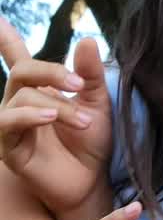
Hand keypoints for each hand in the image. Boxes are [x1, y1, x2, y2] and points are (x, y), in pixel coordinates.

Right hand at [0, 18, 113, 211]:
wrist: (92, 180)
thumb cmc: (92, 142)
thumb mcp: (97, 103)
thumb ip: (89, 73)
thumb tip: (85, 39)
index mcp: (40, 89)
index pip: (17, 58)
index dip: (5, 39)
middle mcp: (20, 102)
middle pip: (22, 70)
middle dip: (53, 72)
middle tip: (81, 84)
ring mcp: (11, 124)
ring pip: (22, 96)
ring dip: (57, 104)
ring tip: (83, 120)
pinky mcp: (8, 147)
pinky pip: (8, 123)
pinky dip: (30, 115)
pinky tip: (51, 118)